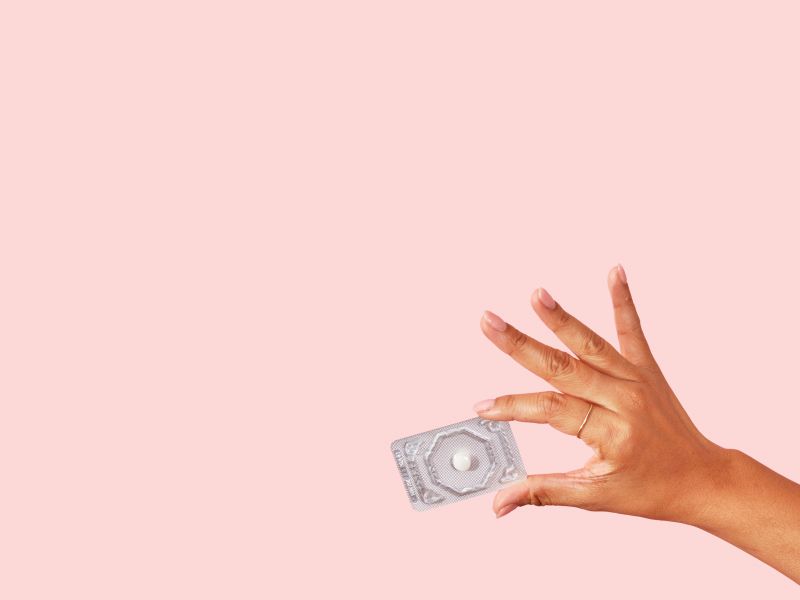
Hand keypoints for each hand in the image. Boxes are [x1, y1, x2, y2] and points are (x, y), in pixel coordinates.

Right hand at [476, 264, 732, 521]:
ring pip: (591, 344)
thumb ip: (543, 492)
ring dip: (562, 318)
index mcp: (611, 434)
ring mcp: (636, 379)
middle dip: (520, 344)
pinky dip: (623, 300)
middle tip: (489, 322)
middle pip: (563, 368)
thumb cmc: (651, 490)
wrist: (702, 478)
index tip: (483, 406)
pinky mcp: (646, 368)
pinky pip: (632, 330)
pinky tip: (615, 271)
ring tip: (539, 295)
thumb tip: (500, 503)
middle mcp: (624, 401)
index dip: (513, 407)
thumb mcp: (594, 496)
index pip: (552, 411)